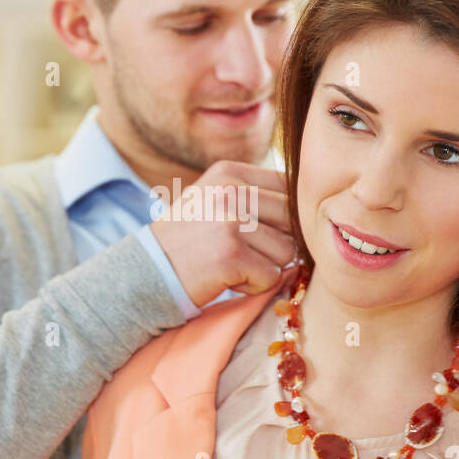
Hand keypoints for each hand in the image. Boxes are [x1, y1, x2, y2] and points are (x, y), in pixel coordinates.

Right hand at [149, 160, 296, 306]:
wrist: (145, 273)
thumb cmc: (189, 242)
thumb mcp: (216, 201)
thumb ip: (257, 196)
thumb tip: (312, 211)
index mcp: (229, 172)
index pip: (289, 188)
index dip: (286, 218)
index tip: (264, 233)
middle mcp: (230, 190)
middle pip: (293, 220)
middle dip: (277, 244)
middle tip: (246, 254)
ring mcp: (230, 221)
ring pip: (286, 251)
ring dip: (264, 267)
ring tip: (231, 265)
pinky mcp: (231, 254)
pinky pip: (271, 276)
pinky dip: (253, 285)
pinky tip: (226, 279)